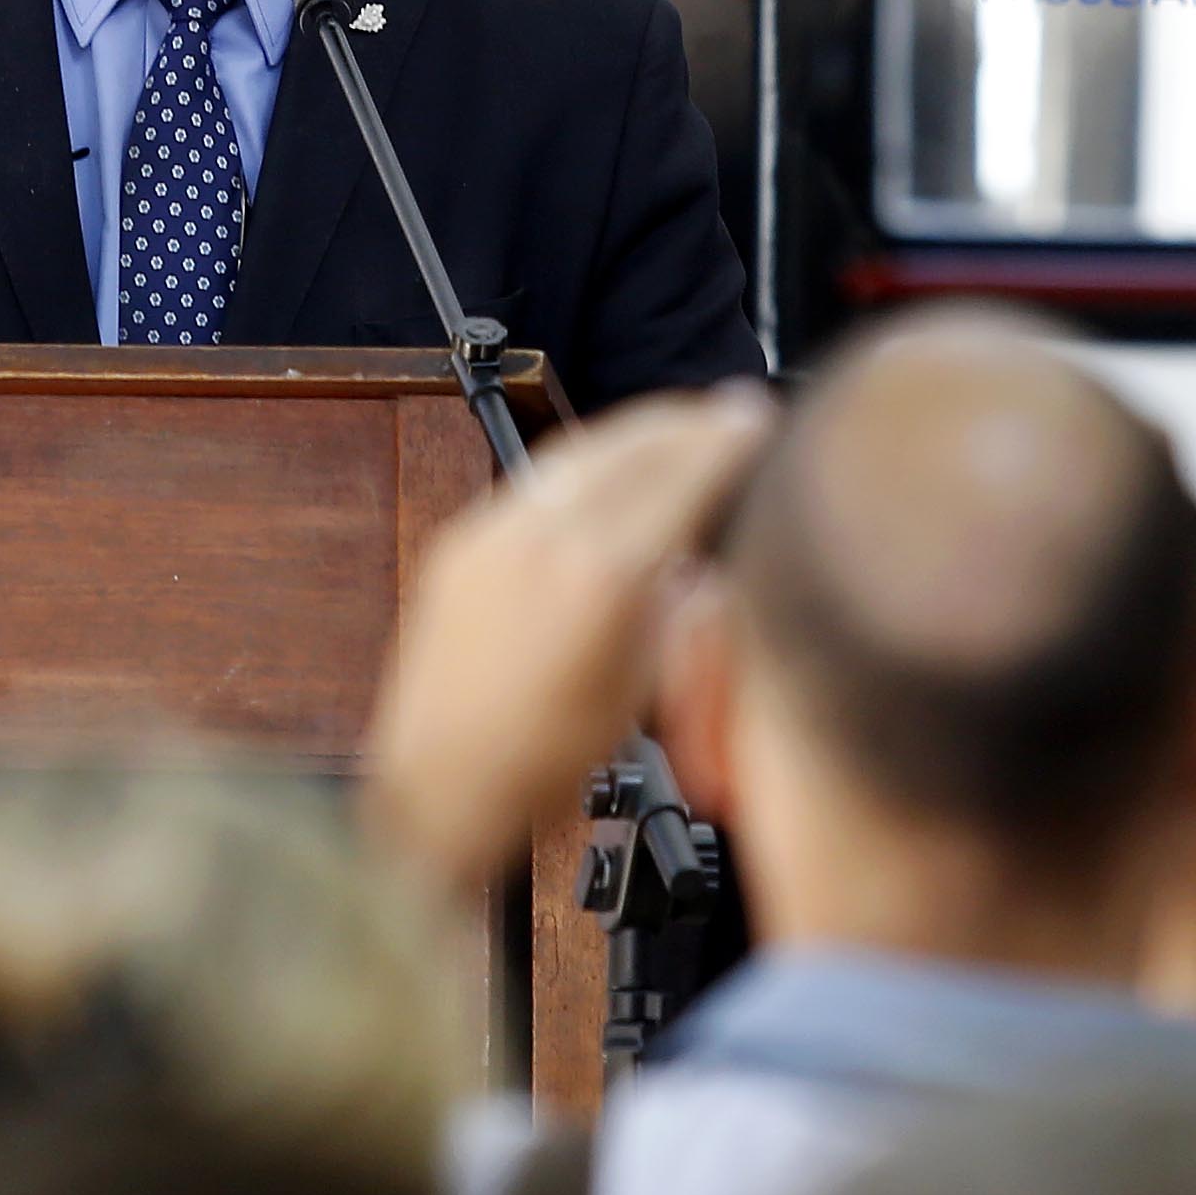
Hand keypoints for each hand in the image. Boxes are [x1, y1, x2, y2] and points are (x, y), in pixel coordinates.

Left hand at [360, 388, 774, 886]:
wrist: (439, 783)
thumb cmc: (543, 760)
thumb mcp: (645, 687)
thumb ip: (680, 606)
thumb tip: (703, 554)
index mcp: (603, 576)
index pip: (682, 477)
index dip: (727, 440)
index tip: (756, 417)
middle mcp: (543, 536)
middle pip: (631, 445)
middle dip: (686, 422)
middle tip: (726, 411)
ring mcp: (494, 531)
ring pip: (580, 449)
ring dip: (637, 432)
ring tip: (677, 428)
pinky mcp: (462, 540)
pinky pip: (538, 475)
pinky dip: (588, 458)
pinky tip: (610, 467)